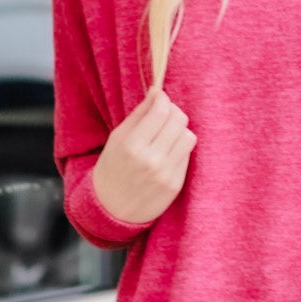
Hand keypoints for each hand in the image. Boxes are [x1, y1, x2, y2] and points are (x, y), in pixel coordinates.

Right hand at [91, 87, 196, 224]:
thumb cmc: (112, 169)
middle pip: (179, 120)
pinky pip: (187, 155)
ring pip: (189, 136)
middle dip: (173, 112)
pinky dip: (179, 149)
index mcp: (132, 145)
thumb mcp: (116, 139)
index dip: (163, 99)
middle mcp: (151, 160)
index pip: (161, 110)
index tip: (159, 99)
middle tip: (164, 116)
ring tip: (166, 135)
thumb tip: (157, 91)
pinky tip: (167, 152)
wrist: (112, 210)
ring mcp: (166, 174)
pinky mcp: (176, 185)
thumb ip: (138, 114)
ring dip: (179, 131)